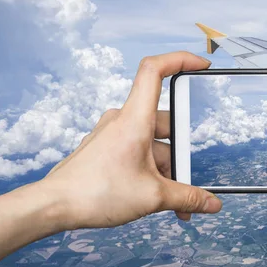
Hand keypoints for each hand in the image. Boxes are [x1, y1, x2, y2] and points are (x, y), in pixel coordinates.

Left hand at [40, 52, 222, 230]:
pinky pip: (138, 152)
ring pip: (152, 142)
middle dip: (181, 152)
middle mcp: (122, 120)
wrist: (53, 207)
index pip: (155, 70)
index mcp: (134, 120)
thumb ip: (187, 197)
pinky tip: (156, 196)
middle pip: (165, 122)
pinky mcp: (106, 148)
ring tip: (174, 201)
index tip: (202, 65)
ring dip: (167, 169)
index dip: (180, 59)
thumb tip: (212, 203)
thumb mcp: (153, 197)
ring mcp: (113, 134)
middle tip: (188, 178)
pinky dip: (152, 171)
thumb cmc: (95, 193)